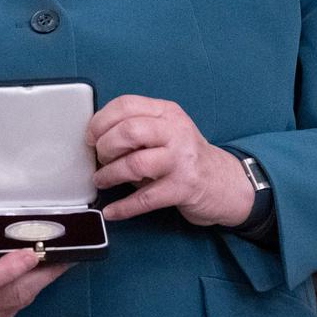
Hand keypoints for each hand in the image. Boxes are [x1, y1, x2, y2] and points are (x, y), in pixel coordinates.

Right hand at [0, 225, 68, 316]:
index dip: (11, 268)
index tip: (31, 253)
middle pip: (13, 294)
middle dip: (42, 274)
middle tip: (64, 253)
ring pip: (20, 302)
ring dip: (42, 281)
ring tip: (61, 259)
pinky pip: (17, 307)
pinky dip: (31, 289)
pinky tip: (40, 273)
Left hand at [87, 95, 253, 226]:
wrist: (225, 183)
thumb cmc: (186, 157)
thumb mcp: (166, 132)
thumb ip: (138, 130)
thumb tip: (96, 140)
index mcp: (167, 112)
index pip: (126, 105)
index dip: (101, 121)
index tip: (91, 136)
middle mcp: (176, 131)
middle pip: (129, 131)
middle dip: (105, 146)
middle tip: (100, 158)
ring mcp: (182, 160)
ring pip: (135, 163)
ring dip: (110, 174)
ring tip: (102, 180)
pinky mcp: (184, 187)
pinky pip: (146, 199)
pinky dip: (124, 207)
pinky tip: (112, 211)